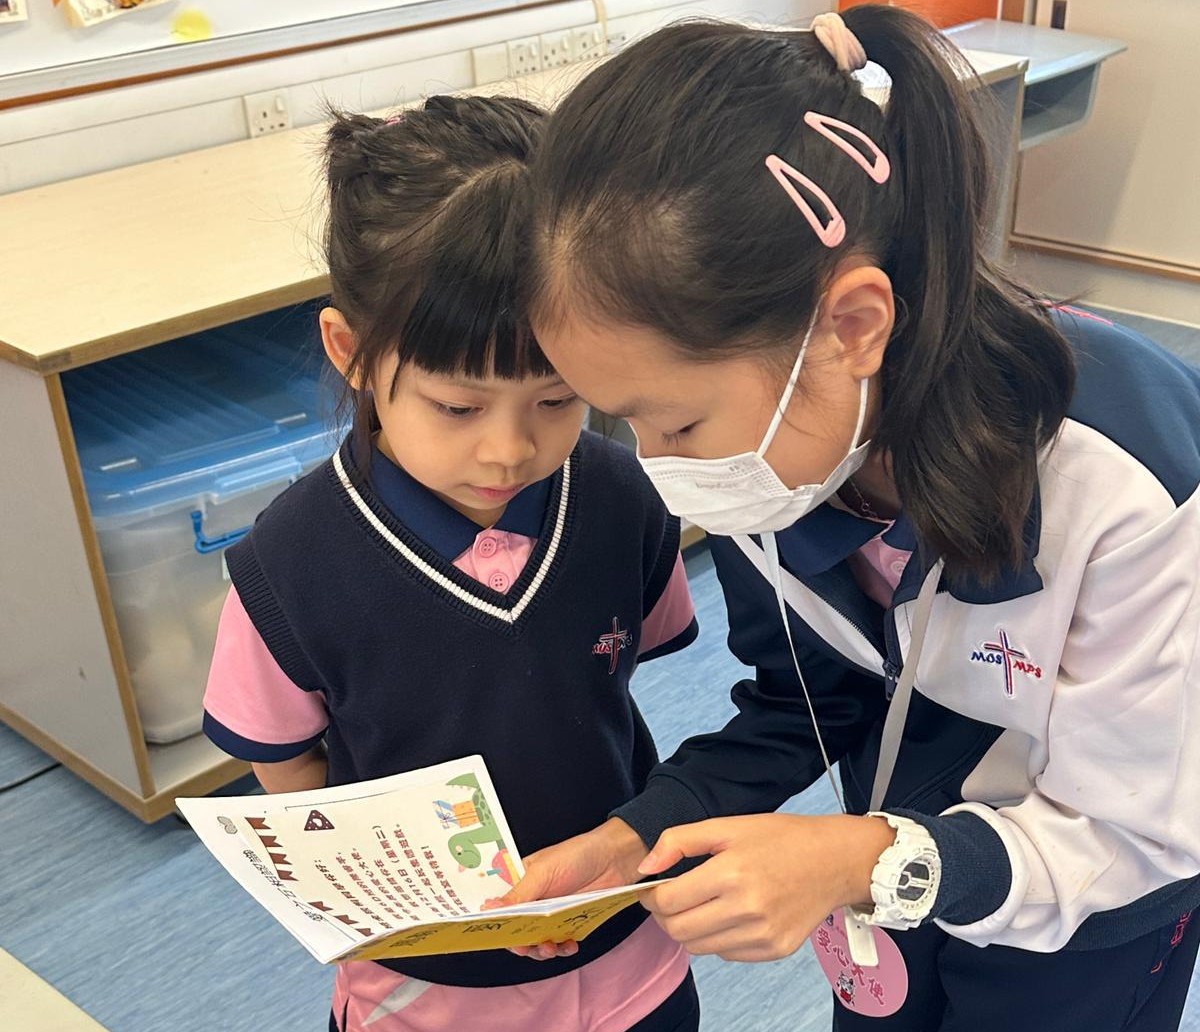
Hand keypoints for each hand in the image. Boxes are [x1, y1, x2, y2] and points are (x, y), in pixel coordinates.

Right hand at [488, 817, 649, 960]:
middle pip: (517, 929)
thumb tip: (489, 908)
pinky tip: (569, 945)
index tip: (496, 935)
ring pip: (537, 940)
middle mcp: (534, 900)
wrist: (615, 857)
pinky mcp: (570, 922)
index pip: (501, 907)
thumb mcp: (543, 872)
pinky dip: (563, 948)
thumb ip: (519, 893)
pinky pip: (561, 942)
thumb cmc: (577, 854)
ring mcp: (552, 913)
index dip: (495, 923)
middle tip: (525, 947)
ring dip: (541, 949)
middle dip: (520, 942)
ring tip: (549, 947)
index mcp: (521, 882)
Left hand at [637, 813, 893, 961]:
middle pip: (678, 930)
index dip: (651, 896)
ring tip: (701, 904)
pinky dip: (717, 938)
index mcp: (730, 873)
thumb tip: (644, 868)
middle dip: (665, 915)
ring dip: (689, 928)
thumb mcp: (727, 826)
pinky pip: (726, 954)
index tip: (652, 888)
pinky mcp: (773, 950)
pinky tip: (729, 914)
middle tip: (671, 898)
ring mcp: (761, 935)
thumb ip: (679, 842)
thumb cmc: (780, 838)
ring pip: (698, 947)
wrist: (834, 861)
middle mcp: (746, 909)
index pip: (668, 901)